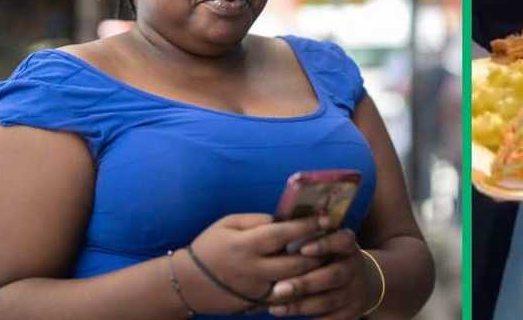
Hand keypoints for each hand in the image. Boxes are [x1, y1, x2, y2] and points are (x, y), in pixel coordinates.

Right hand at [176, 214, 327, 314]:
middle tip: (335, 243)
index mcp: (246, 244)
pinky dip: (300, 287)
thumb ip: (256, 220)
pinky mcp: (257, 302)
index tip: (326, 219)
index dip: (308, 226)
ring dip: (314, 272)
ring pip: (295, 282)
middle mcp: (254, 268)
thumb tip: (283, 219)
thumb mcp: (227, 224)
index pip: (284, 233)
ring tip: (329, 259)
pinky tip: (312, 277)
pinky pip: (285, 296)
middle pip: (297, 262)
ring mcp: (257, 289)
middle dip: (320, 252)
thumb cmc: (208, 247)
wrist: (188, 283)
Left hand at [267, 228, 374, 318]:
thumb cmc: (329, 258)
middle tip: (278, 289)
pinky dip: (309, 319)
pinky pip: (331, 319)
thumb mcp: (326, 242)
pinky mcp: (351, 312)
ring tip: (275, 307)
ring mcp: (355, 292)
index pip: (342, 241)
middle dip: (304, 284)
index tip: (302, 249)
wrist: (362, 282)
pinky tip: (288, 315)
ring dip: (300, 305)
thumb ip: (306, 236)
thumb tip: (277, 225)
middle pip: (333, 276)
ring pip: (328, 301)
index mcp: (348, 246)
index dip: (324, 245)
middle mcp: (355, 267)